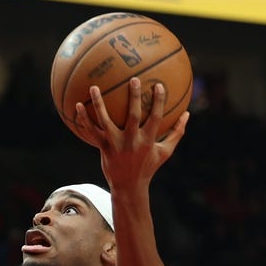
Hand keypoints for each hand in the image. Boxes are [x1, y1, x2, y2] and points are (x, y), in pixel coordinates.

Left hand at [72, 77, 187, 188]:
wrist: (128, 187)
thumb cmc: (148, 167)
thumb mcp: (165, 152)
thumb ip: (176, 133)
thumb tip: (187, 114)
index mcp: (147, 141)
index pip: (156, 118)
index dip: (158, 101)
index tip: (158, 85)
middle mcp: (131, 141)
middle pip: (133, 116)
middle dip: (134, 98)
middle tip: (133, 79)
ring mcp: (115, 144)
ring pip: (105, 122)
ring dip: (99, 104)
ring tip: (94, 87)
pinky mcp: (103, 147)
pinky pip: (91, 131)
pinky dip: (83, 119)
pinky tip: (77, 105)